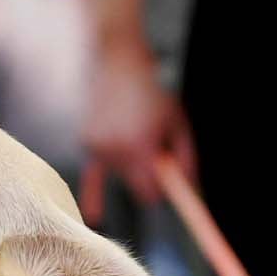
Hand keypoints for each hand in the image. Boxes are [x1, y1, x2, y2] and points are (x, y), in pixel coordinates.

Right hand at [81, 32, 197, 223]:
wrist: (117, 60)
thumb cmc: (152, 88)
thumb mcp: (177, 121)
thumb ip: (185, 157)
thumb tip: (189, 187)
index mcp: (139, 146)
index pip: (150, 193)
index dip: (162, 193)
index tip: (171, 197)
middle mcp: (115, 151)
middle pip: (137, 187)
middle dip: (149, 179)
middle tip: (156, 153)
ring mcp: (98, 147)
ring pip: (121, 175)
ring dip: (130, 164)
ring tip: (133, 129)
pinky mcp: (87, 143)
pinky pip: (94, 176)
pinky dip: (95, 195)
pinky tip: (95, 215)